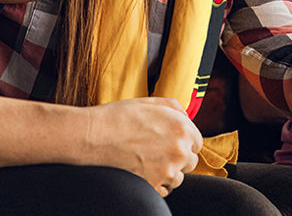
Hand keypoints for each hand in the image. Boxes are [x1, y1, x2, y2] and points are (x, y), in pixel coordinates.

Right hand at [85, 97, 202, 195]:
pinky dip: (157, 184)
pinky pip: (165, 190)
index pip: (197, 142)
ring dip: (168, 172)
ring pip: (179, 178)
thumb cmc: (120, 116)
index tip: (172, 142)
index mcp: (182, 128)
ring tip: (149, 161)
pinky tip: (144, 172)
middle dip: (178, 157)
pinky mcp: (153, 186)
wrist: (94, 135)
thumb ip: (175, 108)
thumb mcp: (151, 102)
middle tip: (158, 151)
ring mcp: (167, 170)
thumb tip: (186, 117)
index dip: (184, 141)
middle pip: (190, 161)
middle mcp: (179, 150)